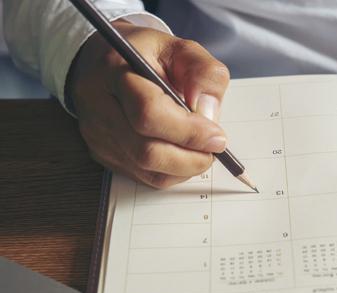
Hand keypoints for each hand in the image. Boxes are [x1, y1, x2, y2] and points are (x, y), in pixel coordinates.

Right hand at [68, 21, 229, 187]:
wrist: (107, 64)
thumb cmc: (147, 57)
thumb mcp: (182, 50)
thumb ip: (204, 75)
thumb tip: (208, 114)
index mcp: (114, 71)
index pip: (149, 113)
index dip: (189, 132)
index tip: (217, 136)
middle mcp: (99, 107)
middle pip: (146, 151)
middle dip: (190, 157)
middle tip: (214, 148)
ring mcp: (98, 135)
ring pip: (147, 170)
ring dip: (185, 167)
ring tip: (201, 150)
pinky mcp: (104, 155)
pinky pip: (145, 177)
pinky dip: (173, 172)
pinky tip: (183, 155)